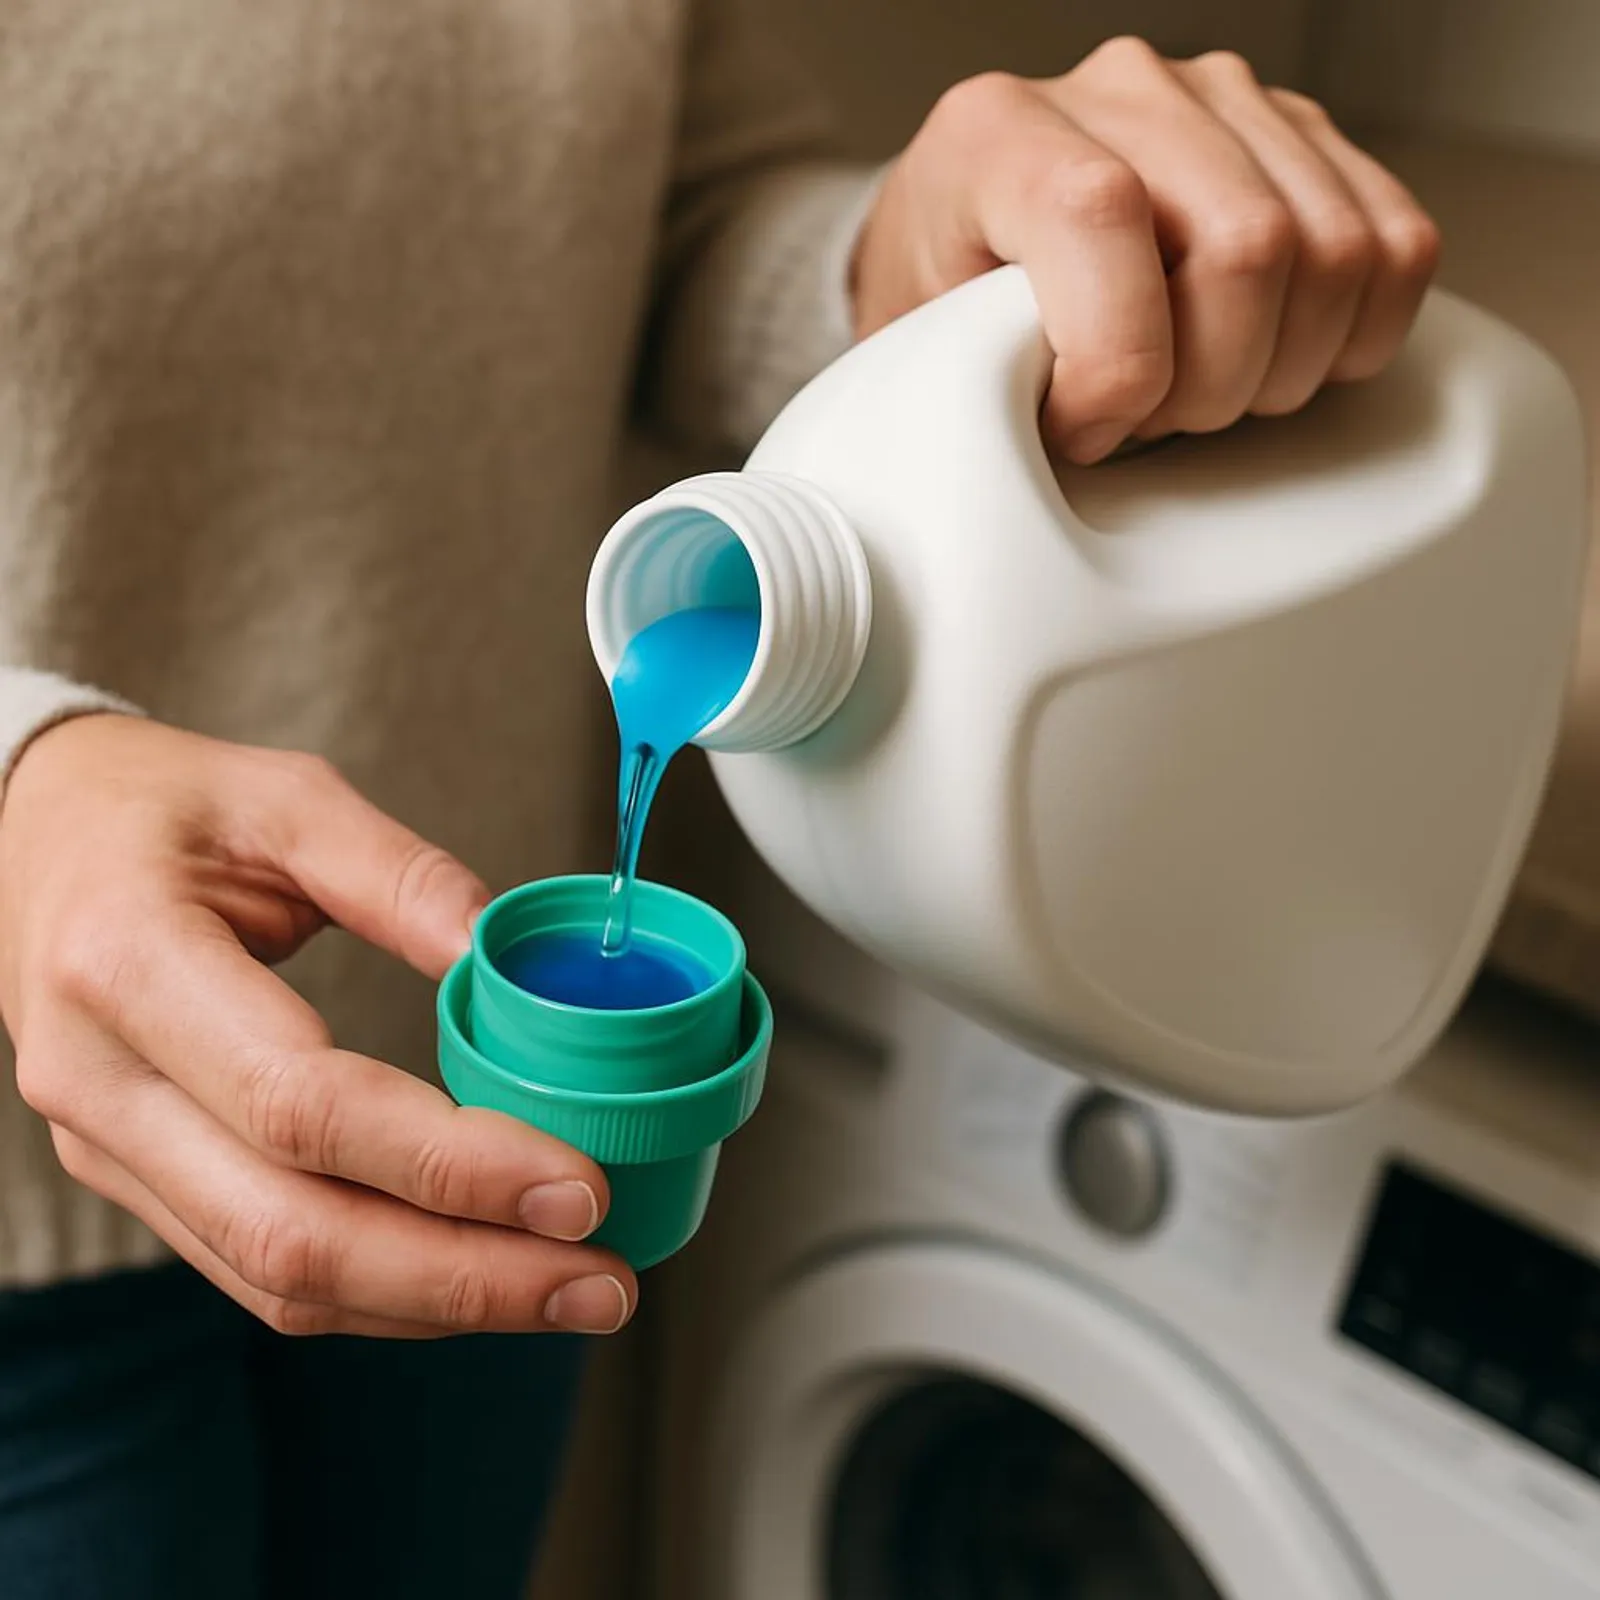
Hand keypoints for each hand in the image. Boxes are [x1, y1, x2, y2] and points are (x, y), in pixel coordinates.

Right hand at [0, 715, 635, 1337]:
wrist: (30, 836)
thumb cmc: (163, 806)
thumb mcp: (285, 797)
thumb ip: (403, 876)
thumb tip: (511, 962)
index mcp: (129, 965)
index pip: (302, 1105)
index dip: (449, 1164)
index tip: (579, 1187)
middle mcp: (102, 1083)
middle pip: (292, 1230)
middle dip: (465, 1274)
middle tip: (603, 1283)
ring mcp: (108, 1147)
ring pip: (276, 1275)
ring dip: (436, 1304)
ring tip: (572, 1295)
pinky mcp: (137, 1177)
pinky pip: (259, 1267)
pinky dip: (380, 1290)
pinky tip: (480, 1280)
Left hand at [853, 39, 1441, 463]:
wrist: (965, 255)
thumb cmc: (945, 311)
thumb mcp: (922, 352)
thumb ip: (977, 382)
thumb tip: (1078, 447)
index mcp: (998, 133)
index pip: (1104, 216)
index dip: (1115, 362)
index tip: (1084, 428)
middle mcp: (1120, 94)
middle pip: (1247, 244)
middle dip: (1210, 385)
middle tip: (1151, 423)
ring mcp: (1222, 103)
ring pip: (1334, 251)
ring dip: (1279, 369)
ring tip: (1199, 393)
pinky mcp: (1299, 139)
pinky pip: (1396, 243)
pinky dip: (1355, 336)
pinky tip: (1275, 363)